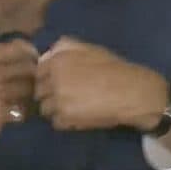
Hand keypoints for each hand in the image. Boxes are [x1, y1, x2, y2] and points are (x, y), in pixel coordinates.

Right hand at [0, 39, 38, 161]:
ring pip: (28, 88)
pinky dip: (23, 113)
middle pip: (27, 67)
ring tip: (27, 102)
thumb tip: (19, 55)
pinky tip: (17, 116)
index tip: (35, 59)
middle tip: (36, 85)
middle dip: (35, 77)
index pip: (16, 47)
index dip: (30, 52)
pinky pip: (22, 109)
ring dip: (31, 96)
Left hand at [35, 36, 167, 131]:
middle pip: (39, 92)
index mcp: (57, 61)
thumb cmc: (114, 69)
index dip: (48, 79)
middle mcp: (54, 80)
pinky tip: (79, 116)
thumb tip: (48, 53)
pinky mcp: (66, 117)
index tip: (59, 83)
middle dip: (50, 95)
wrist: (132, 92)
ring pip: (45, 108)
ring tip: (73, 107)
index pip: (38, 73)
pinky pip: (56, 122)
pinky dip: (65, 122)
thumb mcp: (90, 49)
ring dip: (56, 109)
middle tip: (67, 97)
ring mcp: (58, 100)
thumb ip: (66, 47)